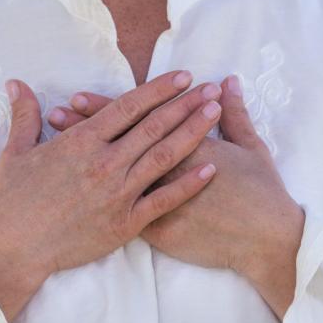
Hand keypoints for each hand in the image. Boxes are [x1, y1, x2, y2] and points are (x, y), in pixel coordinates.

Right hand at [0, 71, 223, 322]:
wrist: (16, 249)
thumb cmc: (13, 201)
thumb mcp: (16, 152)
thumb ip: (24, 114)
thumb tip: (16, 83)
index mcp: (80, 142)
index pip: (128, 107)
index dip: (158, 90)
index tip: (182, 77)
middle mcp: (104, 164)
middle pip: (154, 127)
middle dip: (186, 105)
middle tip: (211, 89)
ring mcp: (118, 194)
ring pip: (163, 157)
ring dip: (193, 133)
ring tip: (215, 114)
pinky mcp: (125, 223)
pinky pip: (164, 200)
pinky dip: (189, 184)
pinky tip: (211, 168)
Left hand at [48, 75, 304, 319]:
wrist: (266, 239)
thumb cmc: (262, 192)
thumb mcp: (252, 147)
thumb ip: (235, 114)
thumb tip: (227, 83)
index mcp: (184, 144)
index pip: (138, 121)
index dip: (106, 108)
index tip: (79, 98)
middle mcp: (166, 171)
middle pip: (117, 145)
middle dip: (84, 129)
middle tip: (56, 114)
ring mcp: (159, 203)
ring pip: (112, 178)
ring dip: (84, 162)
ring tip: (56, 148)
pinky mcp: (159, 231)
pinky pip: (123, 215)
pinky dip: (98, 203)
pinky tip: (77, 196)